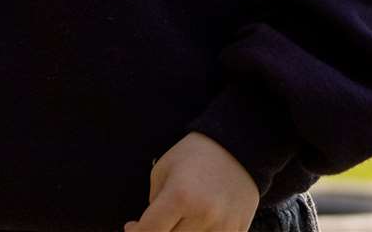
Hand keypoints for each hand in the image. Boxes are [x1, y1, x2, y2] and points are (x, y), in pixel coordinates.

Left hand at [124, 132, 258, 231]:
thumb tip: (150, 228)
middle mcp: (203, 215)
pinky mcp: (238, 231)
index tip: (132, 227)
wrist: (239, 149)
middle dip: (158, 231)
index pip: (150, 231)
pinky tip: (196, 224)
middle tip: (155, 222)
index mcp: (180, 197)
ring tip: (178, 219)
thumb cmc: (196, 155)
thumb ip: (154, 203)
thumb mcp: (163, 170)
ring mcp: (223, 227)